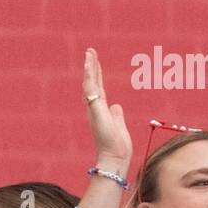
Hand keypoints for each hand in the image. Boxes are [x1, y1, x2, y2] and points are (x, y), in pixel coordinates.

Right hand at [82, 49, 131, 172]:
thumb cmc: (117, 145)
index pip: (98, 88)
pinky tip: (90, 66)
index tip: (95, 62)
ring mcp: (94, 108)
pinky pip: (91, 90)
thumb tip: (116, 106)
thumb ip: (116, 115)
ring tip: (89, 53)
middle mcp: (95, 107)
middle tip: (90, 52)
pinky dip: (90, 77)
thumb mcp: (118, 125)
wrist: (114, 156)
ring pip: (89, 83)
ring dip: (90, 68)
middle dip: (91, 67)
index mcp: (101, 110)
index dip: (97, 75)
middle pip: (92, 83)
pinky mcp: (96, 110)